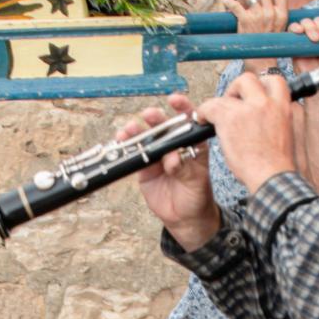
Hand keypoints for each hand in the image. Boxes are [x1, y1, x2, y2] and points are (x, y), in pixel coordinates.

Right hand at [123, 99, 219, 246]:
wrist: (185, 218)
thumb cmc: (197, 196)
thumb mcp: (196, 182)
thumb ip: (185, 169)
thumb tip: (172, 159)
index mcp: (192, 144)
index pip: (188, 120)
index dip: (182, 107)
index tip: (174, 100)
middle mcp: (174, 146)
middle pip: (164, 126)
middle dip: (156, 118)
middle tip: (149, 115)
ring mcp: (158, 155)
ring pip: (146, 138)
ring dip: (138, 131)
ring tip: (131, 129)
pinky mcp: (144, 167)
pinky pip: (134, 154)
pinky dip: (126, 147)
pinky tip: (121, 141)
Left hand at [207, 67, 304, 194]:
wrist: (271, 176)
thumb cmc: (276, 164)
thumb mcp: (284, 133)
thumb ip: (273, 118)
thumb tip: (261, 116)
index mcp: (283, 106)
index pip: (274, 81)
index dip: (260, 84)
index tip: (252, 93)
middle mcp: (266, 102)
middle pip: (247, 79)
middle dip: (236, 88)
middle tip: (231, 103)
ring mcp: (248, 109)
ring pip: (226, 94)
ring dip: (218, 104)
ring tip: (215, 117)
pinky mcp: (230, 118)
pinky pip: (211, 106)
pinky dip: (203, 112)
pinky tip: (203, 120)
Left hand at [222, 0, 294, 49]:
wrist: (261, 60)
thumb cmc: (268, 44)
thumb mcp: (277, 28)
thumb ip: (273, 13)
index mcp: (281, 15)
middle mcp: (271, 14)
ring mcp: (258, 17)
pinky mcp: (246, 21)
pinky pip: (235, 5)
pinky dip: (229, 1)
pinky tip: (225, 0)